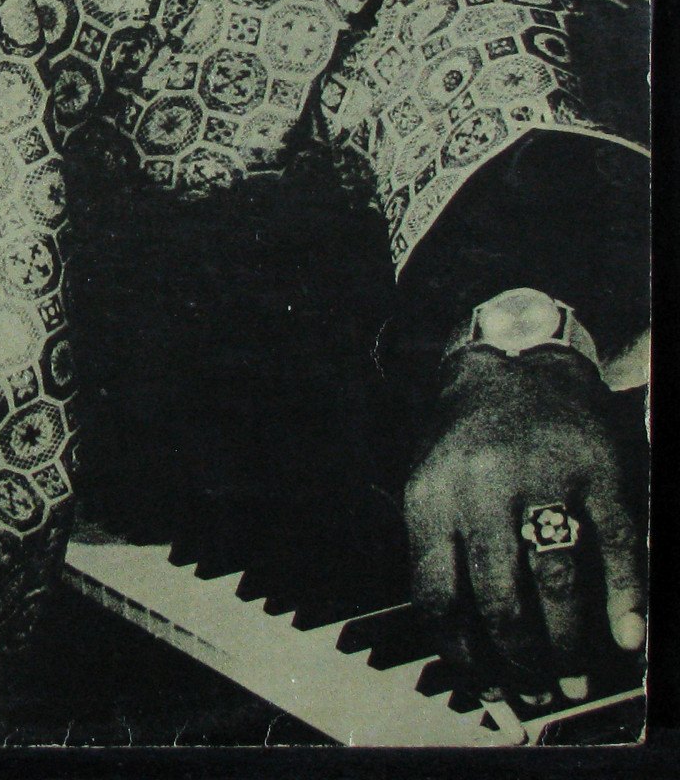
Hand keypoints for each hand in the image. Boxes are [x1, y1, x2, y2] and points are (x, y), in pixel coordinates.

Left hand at [404, 344, 645, 704]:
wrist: (511, 366)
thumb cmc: (465, 440)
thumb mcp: (429, 484)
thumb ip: (438, 551)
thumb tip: (461, 642)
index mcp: (431, 497)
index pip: (439, 595)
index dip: (462, 651)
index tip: (481, 682)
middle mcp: (482, 488)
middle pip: (502, 599)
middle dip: (521, 658)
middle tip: (536, 687)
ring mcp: (541, 476)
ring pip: (557, 581)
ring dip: (569, 642)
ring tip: (573, 673)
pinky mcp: (595, 468)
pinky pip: (613, 544)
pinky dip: (623, 597)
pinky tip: (624, 635)